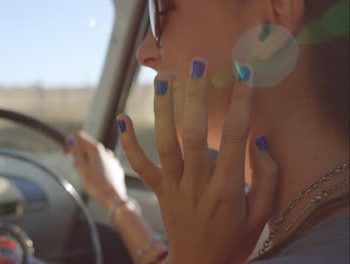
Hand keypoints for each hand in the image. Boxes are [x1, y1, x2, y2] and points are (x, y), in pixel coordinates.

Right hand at [65, 131, 126, 209]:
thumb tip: (71, 139)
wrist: (113, 198)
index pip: (80, 137)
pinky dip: (97, 167)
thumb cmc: (96, 185)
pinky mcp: (116, 168)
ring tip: (85, 174)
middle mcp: (106, 152)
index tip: (65, 152)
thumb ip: (76, 151)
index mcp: (96, 149)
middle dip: (80, 154)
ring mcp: (112, 160)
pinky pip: (104, 164)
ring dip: (88, 161)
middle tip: (75, 166)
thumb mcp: (82, 167)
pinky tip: (95, 178)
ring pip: (96, 156)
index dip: (71, 142)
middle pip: (89, 147)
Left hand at [117, 59, 277, 263]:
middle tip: (196, 64)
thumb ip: (267, 178)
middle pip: (195, 133)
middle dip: (196, 96)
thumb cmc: (234, 239)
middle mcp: (198, 183)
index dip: (241, 102)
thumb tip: (258, 141)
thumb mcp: (261, 215)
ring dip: (163, 110)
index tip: (243, 73)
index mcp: (228, 188)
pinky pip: (141, 165)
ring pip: (166, 143)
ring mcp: (175, 186)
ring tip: (163, 79)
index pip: (237, 136)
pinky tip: (122, 118)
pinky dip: (129, 143)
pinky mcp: (159, 190)